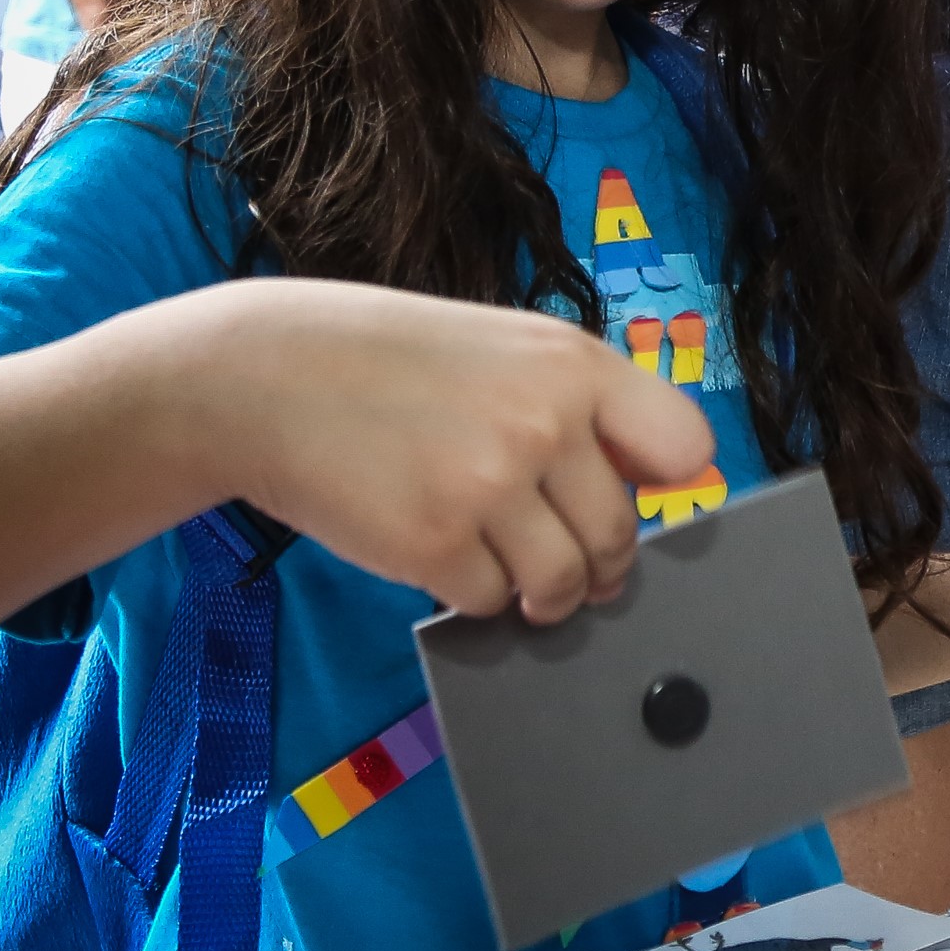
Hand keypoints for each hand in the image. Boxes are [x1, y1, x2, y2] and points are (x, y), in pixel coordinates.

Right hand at [208, 287, 715, 622]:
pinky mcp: (436, 544)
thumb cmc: (387, 362)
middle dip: (596, 565)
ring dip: (540, 594)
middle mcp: (544, 423)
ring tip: (508, 571)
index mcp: (572, 365)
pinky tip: (442, 555)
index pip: (682, 445)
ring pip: (561, 584)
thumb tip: (645, 485)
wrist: (266, 376)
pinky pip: (491, 602)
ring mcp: (490, 485)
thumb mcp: (502, 348)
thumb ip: (574, 405)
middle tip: (567, 564)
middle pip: (619, 537)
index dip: (664, 486)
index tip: (637, 499)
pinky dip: (474, 594)